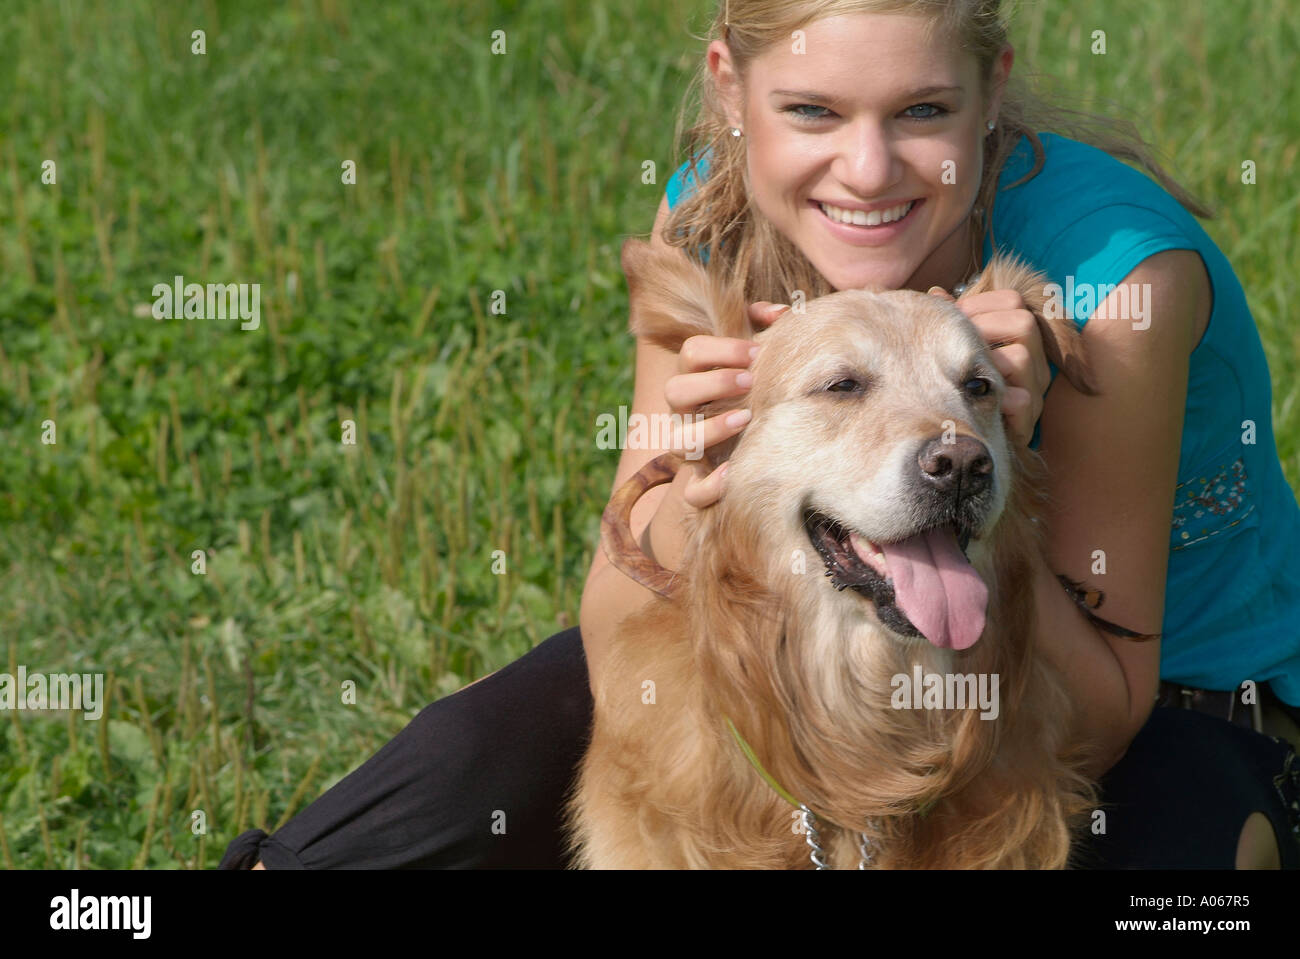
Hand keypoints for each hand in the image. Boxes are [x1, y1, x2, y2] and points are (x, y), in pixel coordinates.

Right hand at [664, 302, 787, 507]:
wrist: (758, 447)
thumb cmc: (760, 393)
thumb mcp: (761, 361)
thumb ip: (767, 328)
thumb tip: (783, 313)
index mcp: (698, 378)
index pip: (691, 352)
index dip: (720, 349)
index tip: (755, 352)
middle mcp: (687, 413)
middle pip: (675, 390)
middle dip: (713, 383)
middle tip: (749, 380)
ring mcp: (691, 449)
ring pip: (678, 442)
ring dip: (710, 429)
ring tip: (746, 419)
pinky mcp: (702, 482)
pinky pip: (693, 492)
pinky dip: (709, 486)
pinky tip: (734, 474)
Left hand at [928, 286, 1050, 447]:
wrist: (966, 440)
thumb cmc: (959, 387)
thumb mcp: (952, 349)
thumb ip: (950, 320)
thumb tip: (936, 295)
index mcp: (1017, 337)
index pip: (1012, 300)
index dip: (978, 305)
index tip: (952, 320)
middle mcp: (1033, 359)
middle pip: (1023, 322)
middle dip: (982, 330)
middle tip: (958, 347)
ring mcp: (1034, 388)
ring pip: (1022, 357)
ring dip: (989, 363)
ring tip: (966, 373)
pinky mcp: (1027, 418)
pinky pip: (1022, 400)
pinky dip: (998, 399)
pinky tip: (976, 400)